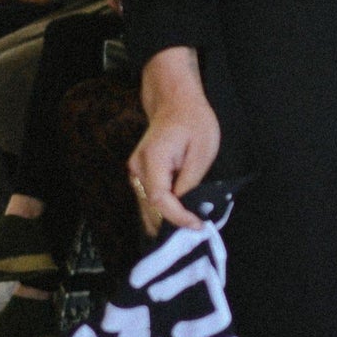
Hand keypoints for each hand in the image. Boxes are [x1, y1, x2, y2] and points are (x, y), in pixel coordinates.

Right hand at [129, 47, 220, 235]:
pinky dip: (161, 212)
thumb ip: (191, 182)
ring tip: (187, 232)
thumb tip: (188, 208)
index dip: (177, 218)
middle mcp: (137, 167)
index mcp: (153, 159)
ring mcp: (135, 171)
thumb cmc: (192, 120)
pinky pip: (147, 199)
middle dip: (170, 226)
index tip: (197, 225)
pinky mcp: (139, 173)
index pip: (159, 199)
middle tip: (193, 236)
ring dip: (164, 222)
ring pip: (146, 206)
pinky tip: (176, 221)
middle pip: (148, 208)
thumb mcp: (202, 151)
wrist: (175, 100)